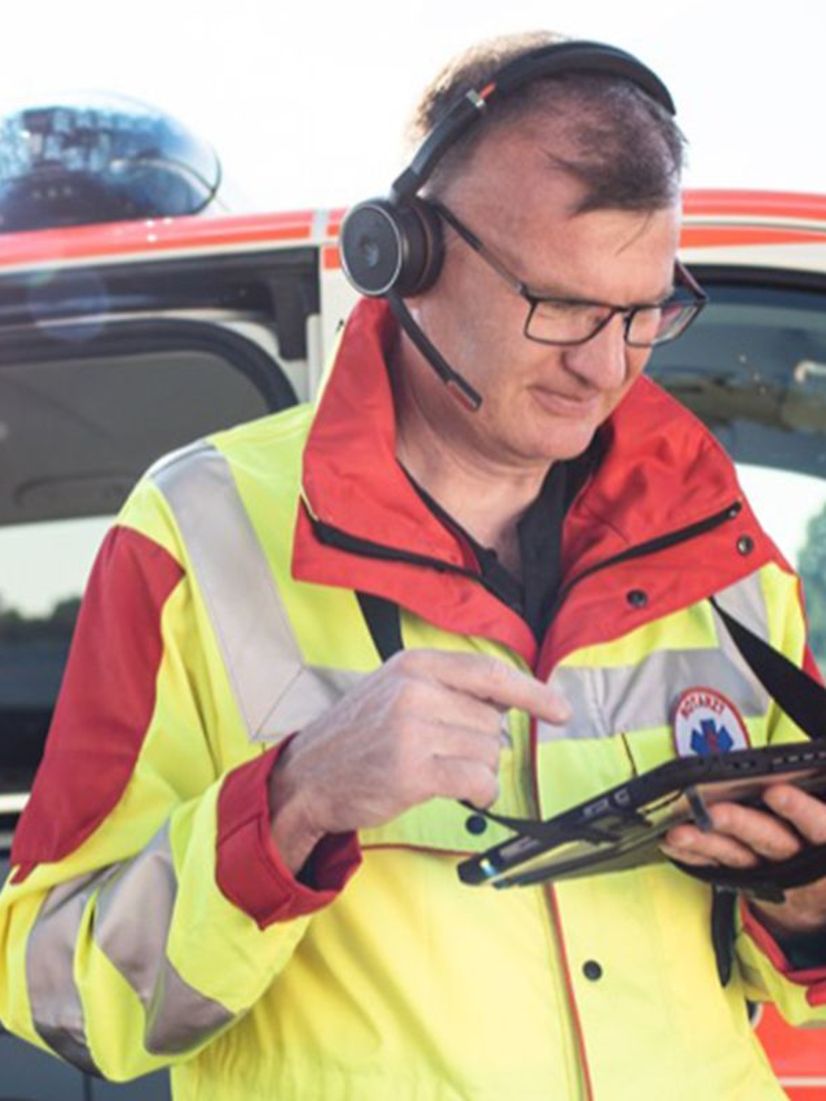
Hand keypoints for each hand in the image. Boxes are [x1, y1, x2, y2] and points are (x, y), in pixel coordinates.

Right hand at [268, 649, 569, 871]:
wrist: (307, 776)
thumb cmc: (357, 735)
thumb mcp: (394, 689)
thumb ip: (446, 687)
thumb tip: (509, 704)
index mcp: (414, 665)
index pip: (489, 672)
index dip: (532, 692)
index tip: (559, 710)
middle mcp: (415, 691)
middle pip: (491, 720)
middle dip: (481, 743)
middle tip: (444, 752)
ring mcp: (412, 730)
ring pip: (488, 751)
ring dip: (478, 770)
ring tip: (440, 771)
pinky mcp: (412, 772)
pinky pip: (478, 780)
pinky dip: (481, 791)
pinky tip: (465, 793)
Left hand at [661, 783, 825, 935]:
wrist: (815, 893)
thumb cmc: (819, 838)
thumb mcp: (824, 824)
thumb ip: (818, 801)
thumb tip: (811, 767)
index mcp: (823, 839)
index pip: (819, 826)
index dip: (799, 810)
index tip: (774, 792)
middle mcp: (797, 860)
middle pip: (769, 840)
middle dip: (739, 824)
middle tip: (712, 812)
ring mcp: (767, 871)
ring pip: (736, 855)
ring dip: (704, 842)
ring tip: (677, 831)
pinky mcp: (743, 877)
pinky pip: (716, 866)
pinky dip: (692, 854)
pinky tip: (670, 843)